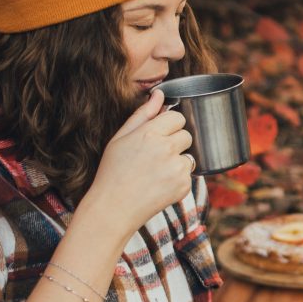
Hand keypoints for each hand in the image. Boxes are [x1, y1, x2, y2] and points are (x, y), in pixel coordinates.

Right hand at [81, 89, 194, 236]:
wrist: (114, 208)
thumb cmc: (113, 171)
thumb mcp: (120, 138)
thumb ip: (143, 114)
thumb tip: (159, 93)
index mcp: (149, 133)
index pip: (177, 117)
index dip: (169, 126)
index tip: (158, 136)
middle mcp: (166, 149)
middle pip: (186, 135)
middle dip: (174, 143)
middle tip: (154, 157)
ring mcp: (177, 168)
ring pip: (189, 155)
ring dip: (177, 161)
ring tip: (155, 172)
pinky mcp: (184, 186)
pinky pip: (189, 174)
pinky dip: (178, 179)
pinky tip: (159, 185)